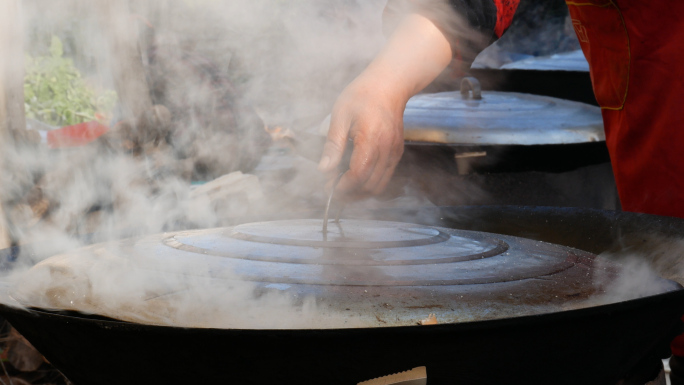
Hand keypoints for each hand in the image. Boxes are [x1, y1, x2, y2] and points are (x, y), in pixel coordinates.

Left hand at [317, 14, 453, 198]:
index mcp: (371, 140)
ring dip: (361, 192)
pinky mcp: (397, 152)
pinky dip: (371, 183)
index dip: (342, 186)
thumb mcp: (340, 115)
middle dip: (350, 193)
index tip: (328, 187)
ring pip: (379, 185)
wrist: (389, 84)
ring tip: (343, 187)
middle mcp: (387, 150)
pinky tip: (357, 178)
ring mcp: (394, 152)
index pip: (358, 175)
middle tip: (332, 189)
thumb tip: (324, 169)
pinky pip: (385, 176)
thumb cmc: (363, 95)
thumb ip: (333, 144)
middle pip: (369, 185)